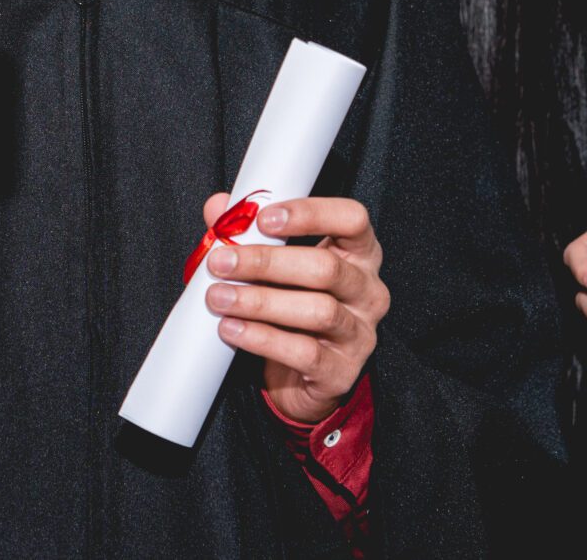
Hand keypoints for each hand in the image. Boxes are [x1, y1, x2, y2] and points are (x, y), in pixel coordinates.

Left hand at [200, 193, 387, 425]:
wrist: (300, 379)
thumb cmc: (291, 309)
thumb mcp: (276, 268)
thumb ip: (249, 233)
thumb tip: (219, 207)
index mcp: (358, 254)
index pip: (351, 219)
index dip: (310, 214)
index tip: (264, 218)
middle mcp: (367, 290)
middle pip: (326, 268)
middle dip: (267, 262)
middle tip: (222, 262)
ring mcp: (360, 333)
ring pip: (318, 311)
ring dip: (260, 302)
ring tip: (220, 298)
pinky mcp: (342, 372)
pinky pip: (304, 352)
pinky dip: (262, 338)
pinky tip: (232, 329)